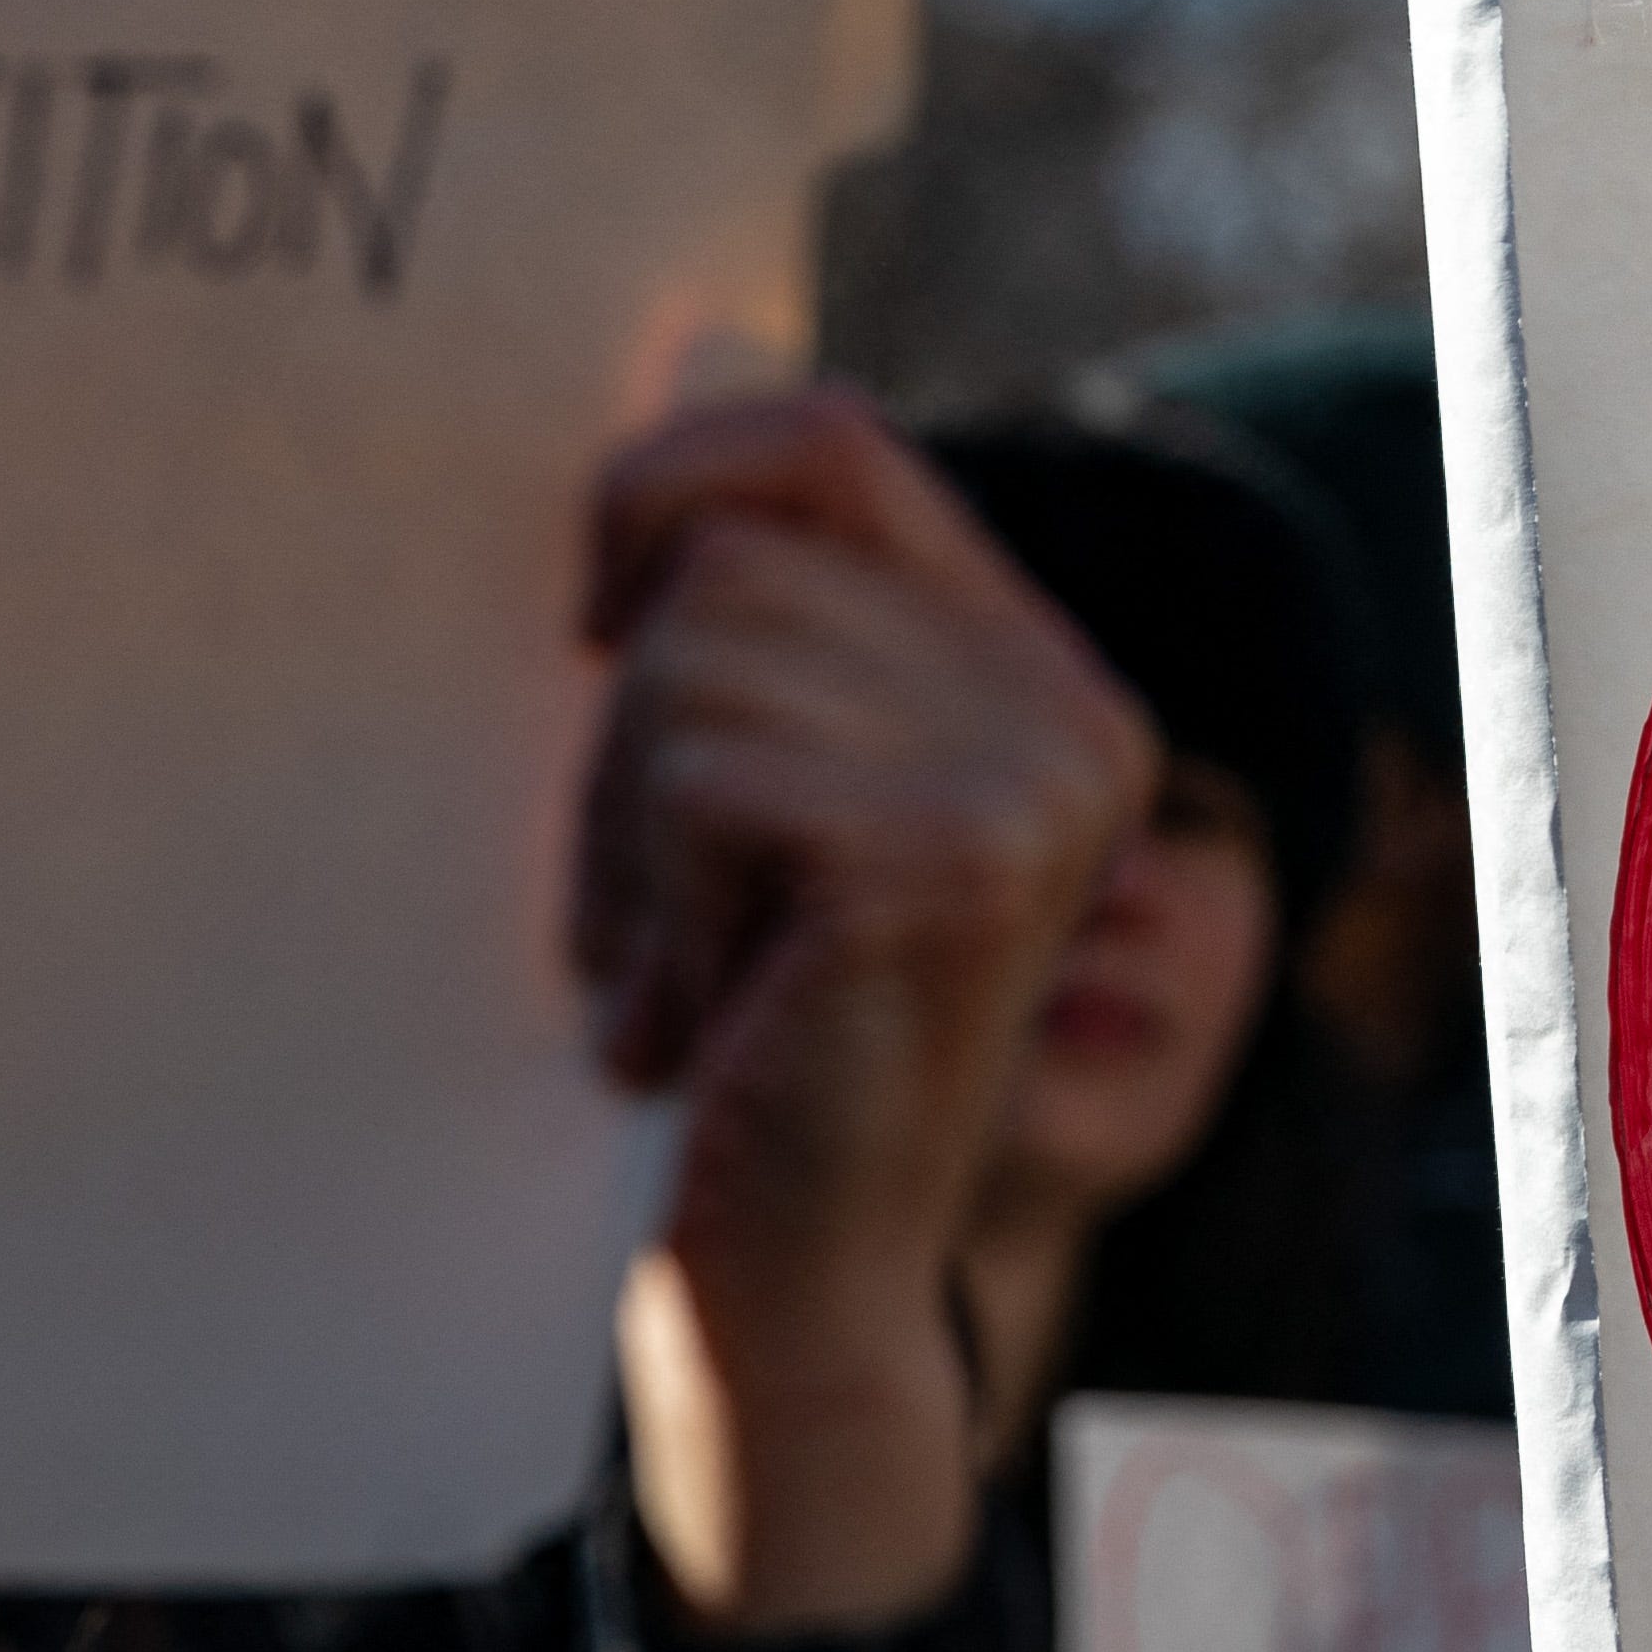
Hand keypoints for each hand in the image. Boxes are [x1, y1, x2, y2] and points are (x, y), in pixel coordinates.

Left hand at [574, 391, 1152, 1631]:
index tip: (584, 614)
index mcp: (1034, 677)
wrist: (793, 1283)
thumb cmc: (741, 1032)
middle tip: (660, 903)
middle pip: (732, 557)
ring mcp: (1028, 785)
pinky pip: (706, 770)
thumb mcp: (756, 788)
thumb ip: (750, 615)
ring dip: (628, 828)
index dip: (670, 477)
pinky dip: (653, 897)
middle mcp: (1067, 714)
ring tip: (680, 962)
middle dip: (629, 724)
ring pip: (698, 662)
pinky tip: (700, 1009)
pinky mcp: (951, 861)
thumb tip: (656, 368)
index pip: (830, 442)